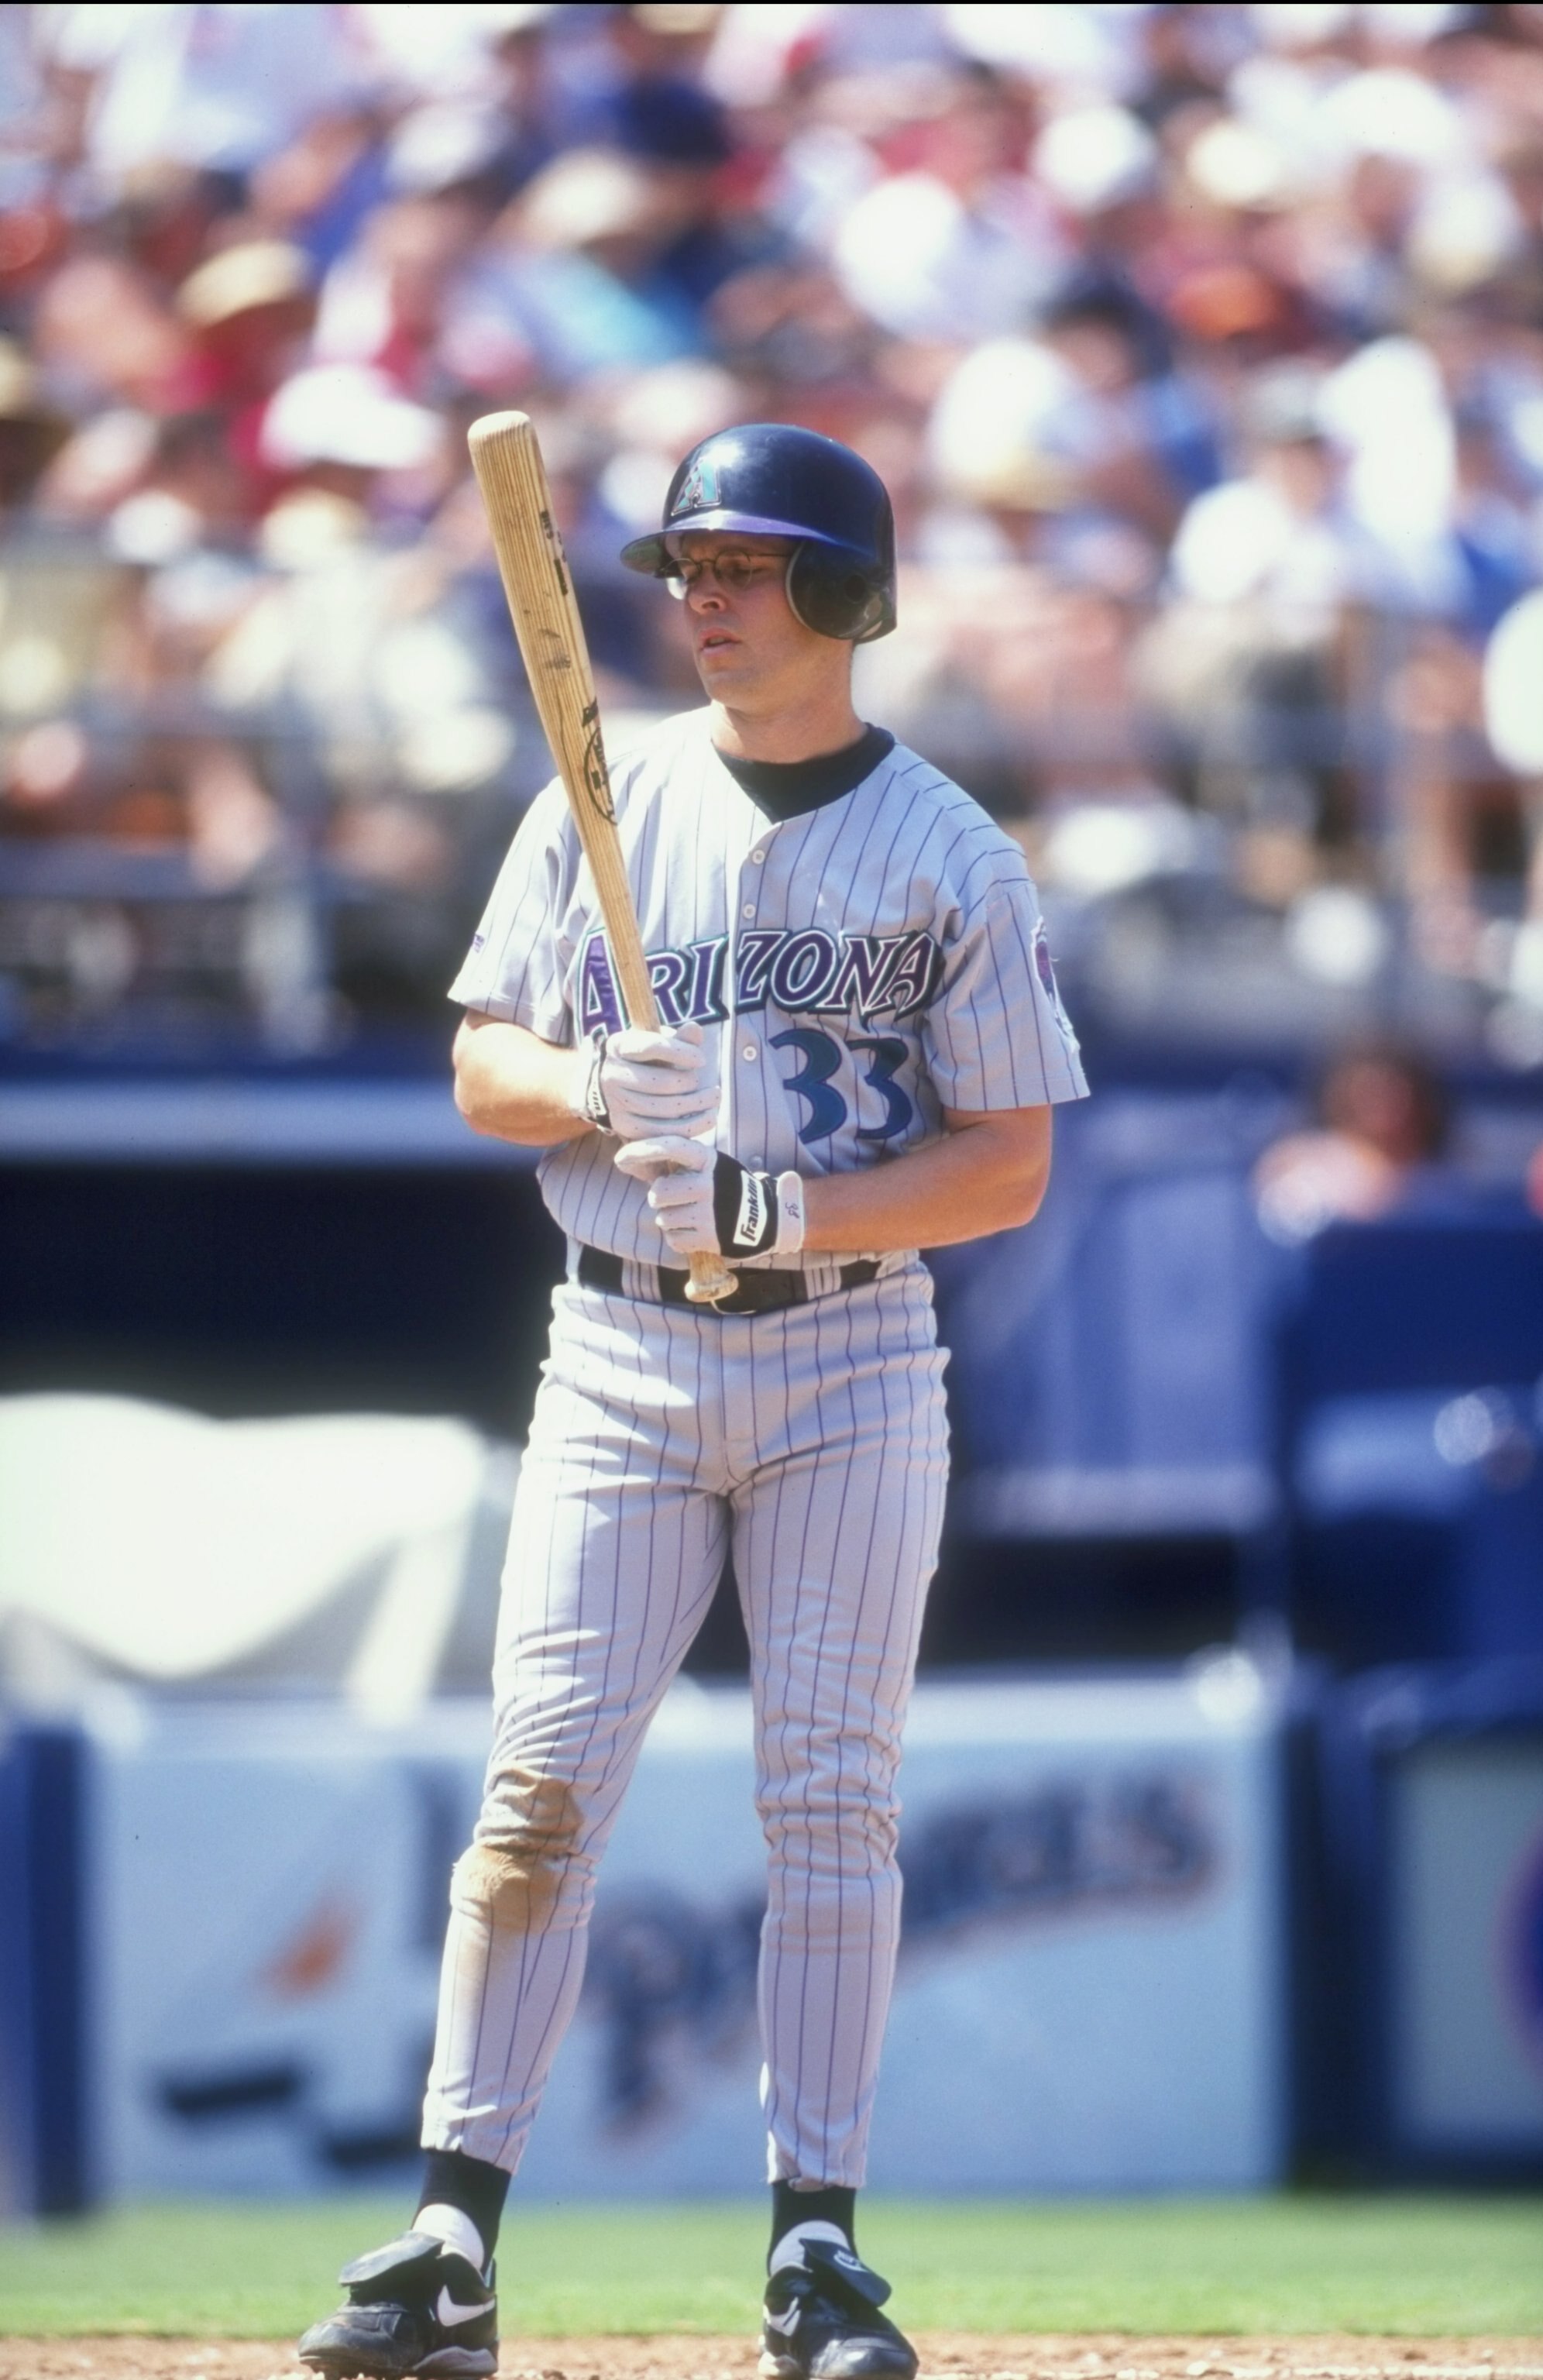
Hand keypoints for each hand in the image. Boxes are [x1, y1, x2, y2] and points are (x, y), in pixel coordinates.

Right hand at [570, 1022, 717, 1140]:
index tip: (702, 1059)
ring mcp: (616, 1102)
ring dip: (697, 1104)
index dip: (681, 1052)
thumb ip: (679, 1039)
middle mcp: (612, 1074)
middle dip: (691, 1082)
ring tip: (715, 1098)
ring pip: (665, 1108)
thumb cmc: (648, 1061)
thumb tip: (694, 1029)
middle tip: (708, 1082)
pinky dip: (690, 1126)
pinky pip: (662, 1131)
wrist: (620, 1087)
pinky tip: (707, 1117)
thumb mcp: (660, 1044)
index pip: (651, 1047)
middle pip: (661, 1081)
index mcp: (619, 1046)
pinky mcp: (624, 1127)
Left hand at [614, 1136, 805, 1259]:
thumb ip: (674, 1164)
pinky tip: (694, 1230)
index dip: (642, 1150)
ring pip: (663, 1219)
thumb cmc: (725, 1188)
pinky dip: (678, 1238)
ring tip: (690, 1216)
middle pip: (658, 1193)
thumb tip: (624, 1161)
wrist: (764, 1218)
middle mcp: (708, 1185)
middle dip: (660, 1199)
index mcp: (708, 1161)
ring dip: (670, 1219)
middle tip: (675, 1199)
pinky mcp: (708, 1238)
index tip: (621, 1159)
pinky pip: (673, 1239)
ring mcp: (708, 1213)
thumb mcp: (708, 1167)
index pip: (670, 1147)